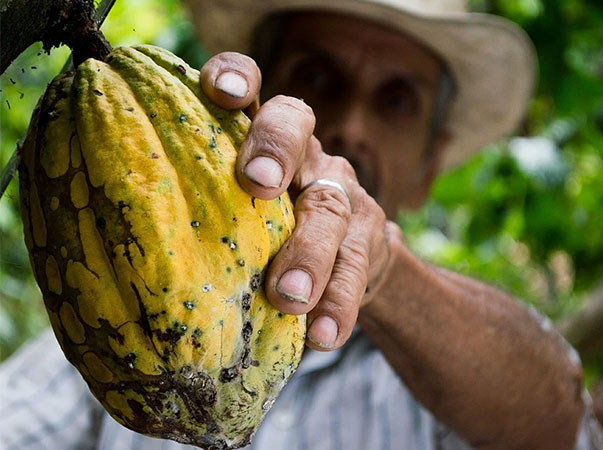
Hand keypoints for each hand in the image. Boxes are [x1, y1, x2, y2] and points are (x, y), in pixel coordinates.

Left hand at [201, 52, 394, 350]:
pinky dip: (339, 304)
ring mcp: (341, 193)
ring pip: (330, 207)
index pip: (251, 87)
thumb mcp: (234, 210)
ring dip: (309, 252)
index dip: (237, 77)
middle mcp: (304, 153)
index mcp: (260, 137)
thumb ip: (199, 207)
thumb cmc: (265, 234)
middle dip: (276, 149)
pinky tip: (324, 337)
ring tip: (289, 297)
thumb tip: (104, 247)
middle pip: (296, 125)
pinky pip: (356, 269)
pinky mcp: (368, 239)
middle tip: (256, 184)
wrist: (348, 259)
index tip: (219, 91)